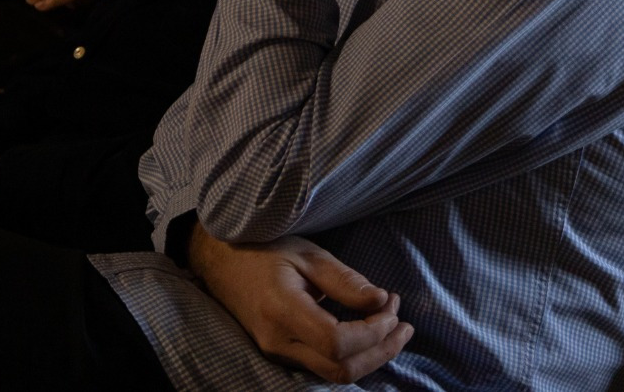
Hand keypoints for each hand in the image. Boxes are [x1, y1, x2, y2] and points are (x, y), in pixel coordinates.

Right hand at [188, 224, 413, 382]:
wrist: (218, 260)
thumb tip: (381, 302)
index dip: (374, 331)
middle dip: (381, 350)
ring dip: (371, 356)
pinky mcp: (280, 353)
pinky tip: (368, 335)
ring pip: (334, 374)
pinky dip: (352, 355)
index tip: (391, 304)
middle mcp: (278, 340)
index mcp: (282, 310)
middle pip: (341, 369)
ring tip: (394, 329)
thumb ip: (344, 280)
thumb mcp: (306, 253)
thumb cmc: (262, 248)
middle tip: (404, 323)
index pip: (338, 342)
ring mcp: (276, 351)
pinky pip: (323, 366)